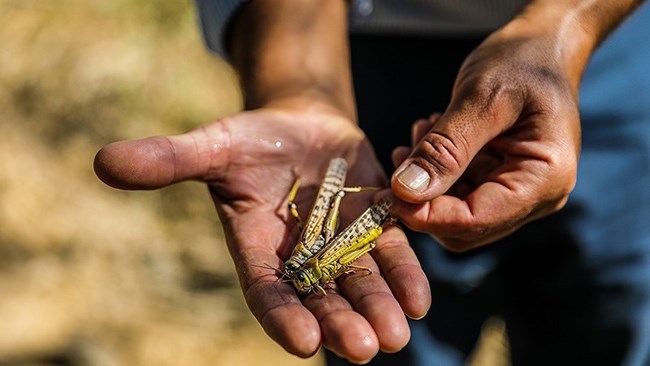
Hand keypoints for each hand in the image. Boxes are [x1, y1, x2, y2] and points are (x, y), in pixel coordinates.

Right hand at [94, 106, 430, 362]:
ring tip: (396, 335)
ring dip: (379, 309)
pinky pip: (392, 255)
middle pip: (321, 299)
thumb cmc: (251, 141)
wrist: (302, 128)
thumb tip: (104, 161)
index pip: (268, 292)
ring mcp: (342, 245)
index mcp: (258, 250)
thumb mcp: (213, 147)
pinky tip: (420, 300)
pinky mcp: (376, 226)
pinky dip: (405, 276)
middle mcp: (301, 258)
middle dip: (341, 323)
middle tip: (363, 348)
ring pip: (361, 285)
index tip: (303, 341)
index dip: (284, 315)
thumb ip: (170, 160)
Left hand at [390, 18, 582, 250]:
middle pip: (465, 227)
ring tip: (421, 133)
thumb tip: (407, 191)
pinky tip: (428, 137)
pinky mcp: (501, 181)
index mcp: (545, 179)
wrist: (542, 45)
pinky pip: (459, 193)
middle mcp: (537, 196)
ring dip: (427, 183)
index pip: (477, 220)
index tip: (388, 194)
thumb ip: (445, 148)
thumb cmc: (523, 61)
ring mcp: (519, 191)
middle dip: (424, 199)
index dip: (427, 216)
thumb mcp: (482, 98)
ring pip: (456, 213)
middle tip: (402, 155)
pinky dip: (436, 172)